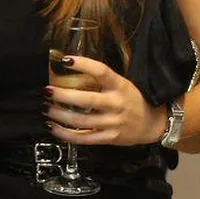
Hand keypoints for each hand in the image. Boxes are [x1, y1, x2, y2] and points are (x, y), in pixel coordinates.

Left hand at [46, 55, 167, 145]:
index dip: (83, 64)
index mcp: (119, 86)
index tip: (65, 60)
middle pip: (87, 100)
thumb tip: (71, 67)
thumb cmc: (134, 99)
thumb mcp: (122, 84)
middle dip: (63, 95)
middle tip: (47, 90)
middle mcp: (116, 104)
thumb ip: (101, 79)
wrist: (154, 124)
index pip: (101, 71)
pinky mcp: (109, 138)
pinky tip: (54, 128)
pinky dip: (66, 134)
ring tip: (46, 109)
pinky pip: (84, 138)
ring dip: (60, 115)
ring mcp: (113, 123)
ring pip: (82, 121)